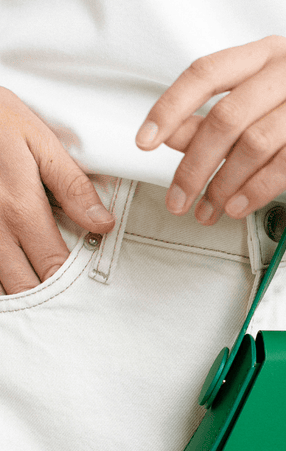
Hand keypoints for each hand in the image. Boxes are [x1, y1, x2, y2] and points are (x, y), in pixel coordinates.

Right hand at [0, 88, 114, 293]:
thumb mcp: (39, 141)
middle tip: (73, 301)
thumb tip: (103, 223)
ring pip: (1, 286)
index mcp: (20, 209)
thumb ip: (72, 185)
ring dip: (23, 294)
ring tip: (47, 293)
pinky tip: (18, 278)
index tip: (91, 290)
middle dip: (50, 298)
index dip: (75, 285)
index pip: (55, 267)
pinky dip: (2, 282)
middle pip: (26, 287)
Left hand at [135, 36, 285, 225]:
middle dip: (197, 164)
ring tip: (212, 211)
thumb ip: (217, 131)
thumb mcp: (262, 137)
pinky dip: (259, 189)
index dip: (171, 107)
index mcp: (270, 55)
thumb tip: (170, 136)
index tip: (145, 141)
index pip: (207, 72)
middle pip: (229, 114)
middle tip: (181, 200)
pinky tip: (242, 206)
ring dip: (226, 184)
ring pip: (258, 141)